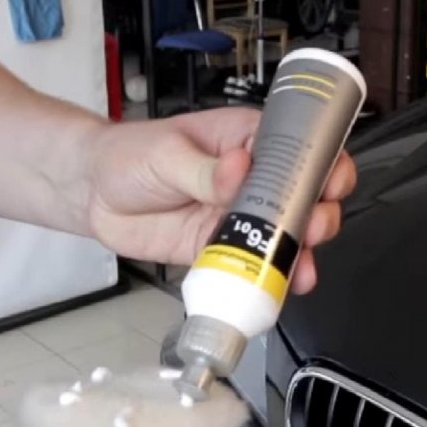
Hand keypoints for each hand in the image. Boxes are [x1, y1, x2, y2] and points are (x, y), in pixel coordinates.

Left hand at [87, 107, 356, 293]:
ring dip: (299, 250)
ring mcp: (236, 217)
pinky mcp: (219, 247)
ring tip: (301, 264)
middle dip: (316, 212)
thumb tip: (238, 170)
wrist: (95, 195)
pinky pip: (251, 263)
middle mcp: (249, 181)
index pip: (297, 149)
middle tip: (312, 225)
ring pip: (281, 234)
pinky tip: (281, 284)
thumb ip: (203, 168)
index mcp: (244, 142)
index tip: (331, 182)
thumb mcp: (167, 153)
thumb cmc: (130, 156)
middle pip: (300, 196)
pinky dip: (268, 275)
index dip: (322, 164)